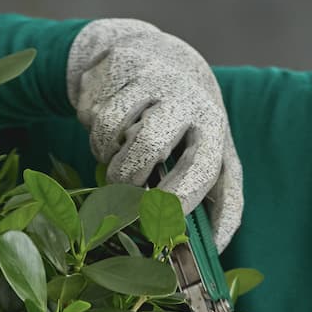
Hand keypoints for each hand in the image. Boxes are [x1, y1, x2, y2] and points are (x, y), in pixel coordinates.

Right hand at [65, 17, 243, 249]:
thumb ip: (217, 202)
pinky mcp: (123, 64)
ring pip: (113, 129)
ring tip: (118, 158)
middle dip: (128, 175)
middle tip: (127, 187)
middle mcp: (189, 100)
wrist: (162, 57)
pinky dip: (94, 132)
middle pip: (148, 145)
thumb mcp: (212, 155)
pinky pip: (94, 111)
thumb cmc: (189, 126)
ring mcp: (155, 78)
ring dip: (107, 156)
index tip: (158, 221)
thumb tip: (215, 253)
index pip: (204, 171)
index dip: (180, 202)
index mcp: (215, 129)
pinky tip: (109, 130)